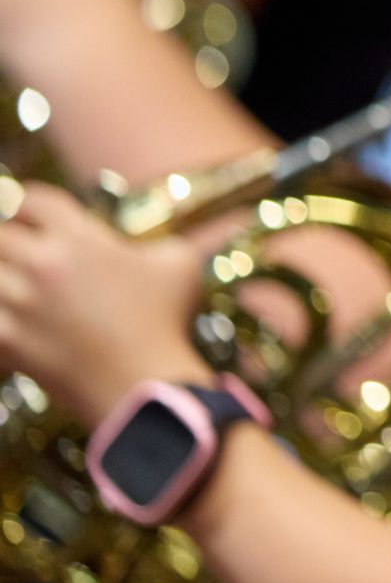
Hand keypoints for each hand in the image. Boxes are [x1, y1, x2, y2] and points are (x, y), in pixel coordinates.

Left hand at [0, 184, 208, 424]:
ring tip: (16, 285)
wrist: (143, 383)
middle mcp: (41, 264)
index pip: (32, 199)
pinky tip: (11, 320)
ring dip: (3, 277)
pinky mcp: (6, 339)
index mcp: (78, 238)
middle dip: (10, 238)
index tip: (30, 216)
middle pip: (0, 234)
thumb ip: (160, 242)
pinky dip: (1, 317)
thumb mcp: (180, 265)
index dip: (26, 204)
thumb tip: (148, 247)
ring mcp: (18, 303)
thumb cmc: (165, 321)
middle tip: (22, 251)